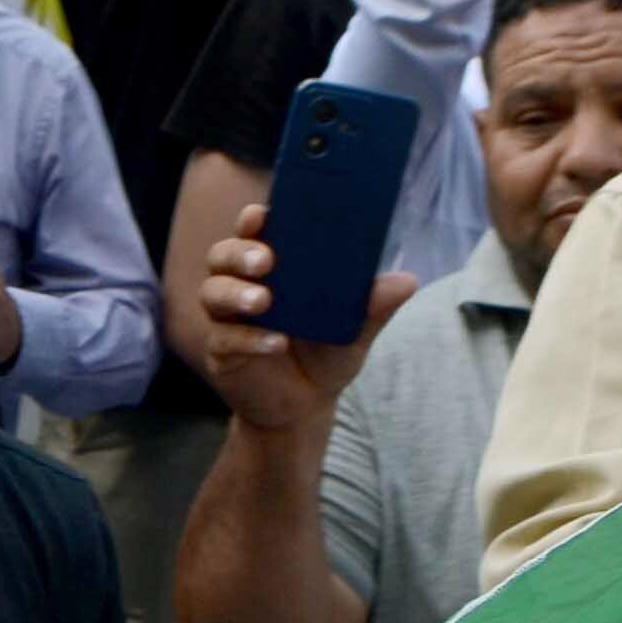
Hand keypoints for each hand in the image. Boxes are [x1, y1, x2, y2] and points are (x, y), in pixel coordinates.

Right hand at [197, 200, 411, 431]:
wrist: (306, 407)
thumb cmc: (326, 354)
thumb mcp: (354, 329)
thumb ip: (373, 306)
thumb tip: (408, 280)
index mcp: (272, 269)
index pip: (253, 233)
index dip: (252, 220)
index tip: (263, 215)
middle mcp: (241, 285)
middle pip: (222, 256)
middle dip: (240, 253)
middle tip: (266, 260)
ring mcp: (227, 318)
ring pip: (213, 293)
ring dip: (237, 293)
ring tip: (265, 302)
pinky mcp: (221, 352)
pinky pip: (224, 338)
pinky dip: (248, 338)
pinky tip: (275, 343)